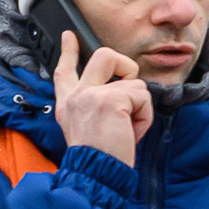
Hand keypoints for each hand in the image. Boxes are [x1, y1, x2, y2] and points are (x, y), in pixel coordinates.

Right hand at [53, 30, 150, 166]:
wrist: (95, 172)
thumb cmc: (97, 157)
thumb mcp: (85, 127)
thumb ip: (96, 105)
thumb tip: (122, 91)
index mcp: (67, 103)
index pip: (64, 70)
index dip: (69, 51)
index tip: (70, 36)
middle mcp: (75, 95)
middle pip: (103, 56)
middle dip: (125, 66)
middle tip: (128, 86)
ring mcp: (91, 94)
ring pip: (133, 82)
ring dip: (139, 107)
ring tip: (127, 128)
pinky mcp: (111, 99)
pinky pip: (142, 98)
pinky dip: (144, 117)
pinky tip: (130, 132)